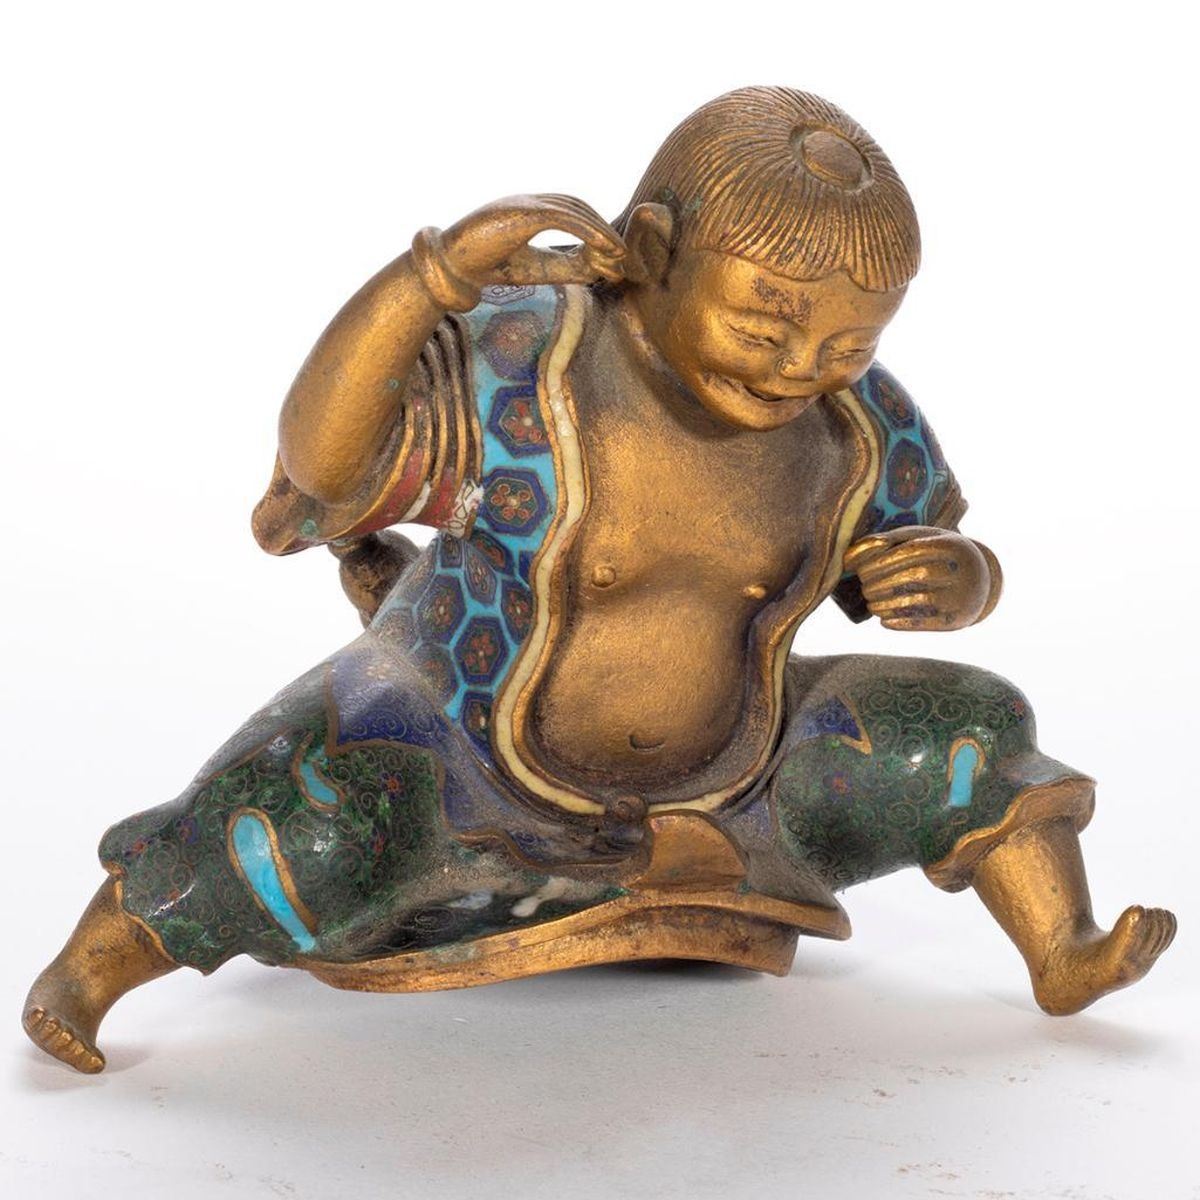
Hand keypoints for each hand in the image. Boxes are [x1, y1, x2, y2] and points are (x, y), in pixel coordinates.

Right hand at [441, 194, 626, 288]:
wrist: (454, 266)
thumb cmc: (487, 265)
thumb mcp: (533, 268)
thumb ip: (561, 265)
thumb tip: (596, 272)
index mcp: (530, 211)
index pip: (572, 211)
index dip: (596, 230)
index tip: (613, 255)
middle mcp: (530, 200)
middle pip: (577, 205)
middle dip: (602, 228)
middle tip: (622, 253)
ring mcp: (525, 202)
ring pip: (573, 209)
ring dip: (600, 230)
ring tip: (618, 252)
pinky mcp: (522, 211)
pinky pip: (562, 216)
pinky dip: (586, 230)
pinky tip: (602, 246)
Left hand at [843, 527, 996, 630]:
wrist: (979, 580)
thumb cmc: (937, 555)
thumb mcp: (918, 539)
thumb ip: (884, 542)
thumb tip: (848, 557)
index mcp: (950, 545)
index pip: (911, 552)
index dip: (882, 563)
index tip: (860, 571)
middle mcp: (960, 570)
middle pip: (914, 577)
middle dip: (881, 584)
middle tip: (864, 588)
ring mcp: (960, 596)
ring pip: (917, 601)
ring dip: (886, 604)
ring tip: (871, 604)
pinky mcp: (956, 619)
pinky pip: (924, 622)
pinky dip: (899, 622)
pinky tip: (883, 619)